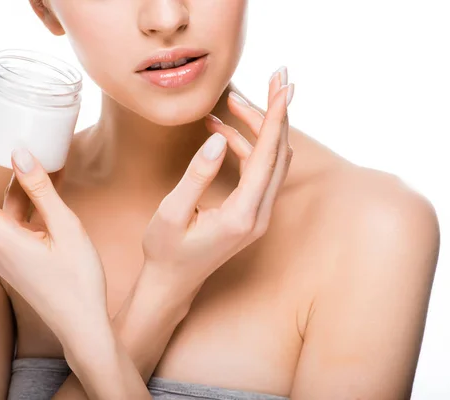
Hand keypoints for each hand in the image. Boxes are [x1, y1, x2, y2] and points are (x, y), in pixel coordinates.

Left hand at [0, 130, 107, 337]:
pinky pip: (11, 224)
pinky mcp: (13, 260)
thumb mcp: (64, 227)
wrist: (82, 322)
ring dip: (13, 185)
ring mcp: (0, 255)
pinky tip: (44, 189)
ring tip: (30, 158)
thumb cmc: (77, 279)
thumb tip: (20, 153)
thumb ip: (40, 189)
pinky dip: (24, 204)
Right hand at [142, 66, 293, 292]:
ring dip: (258, 130)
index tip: (284, 85)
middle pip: (278, 154)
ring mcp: (259, 216)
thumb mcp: (172, 212)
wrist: (172, 282)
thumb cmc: (166, 250)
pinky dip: (246, 148)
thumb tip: (219, 140)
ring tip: (231, 105)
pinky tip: (222, 133)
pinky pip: (260, 172)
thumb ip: (197, 175)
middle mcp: (259, 215)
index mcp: (242, 215)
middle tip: (273, 78)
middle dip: (276, 114)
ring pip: (272, 162)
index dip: (276, 117)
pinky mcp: (252, 214)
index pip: (267, 156)